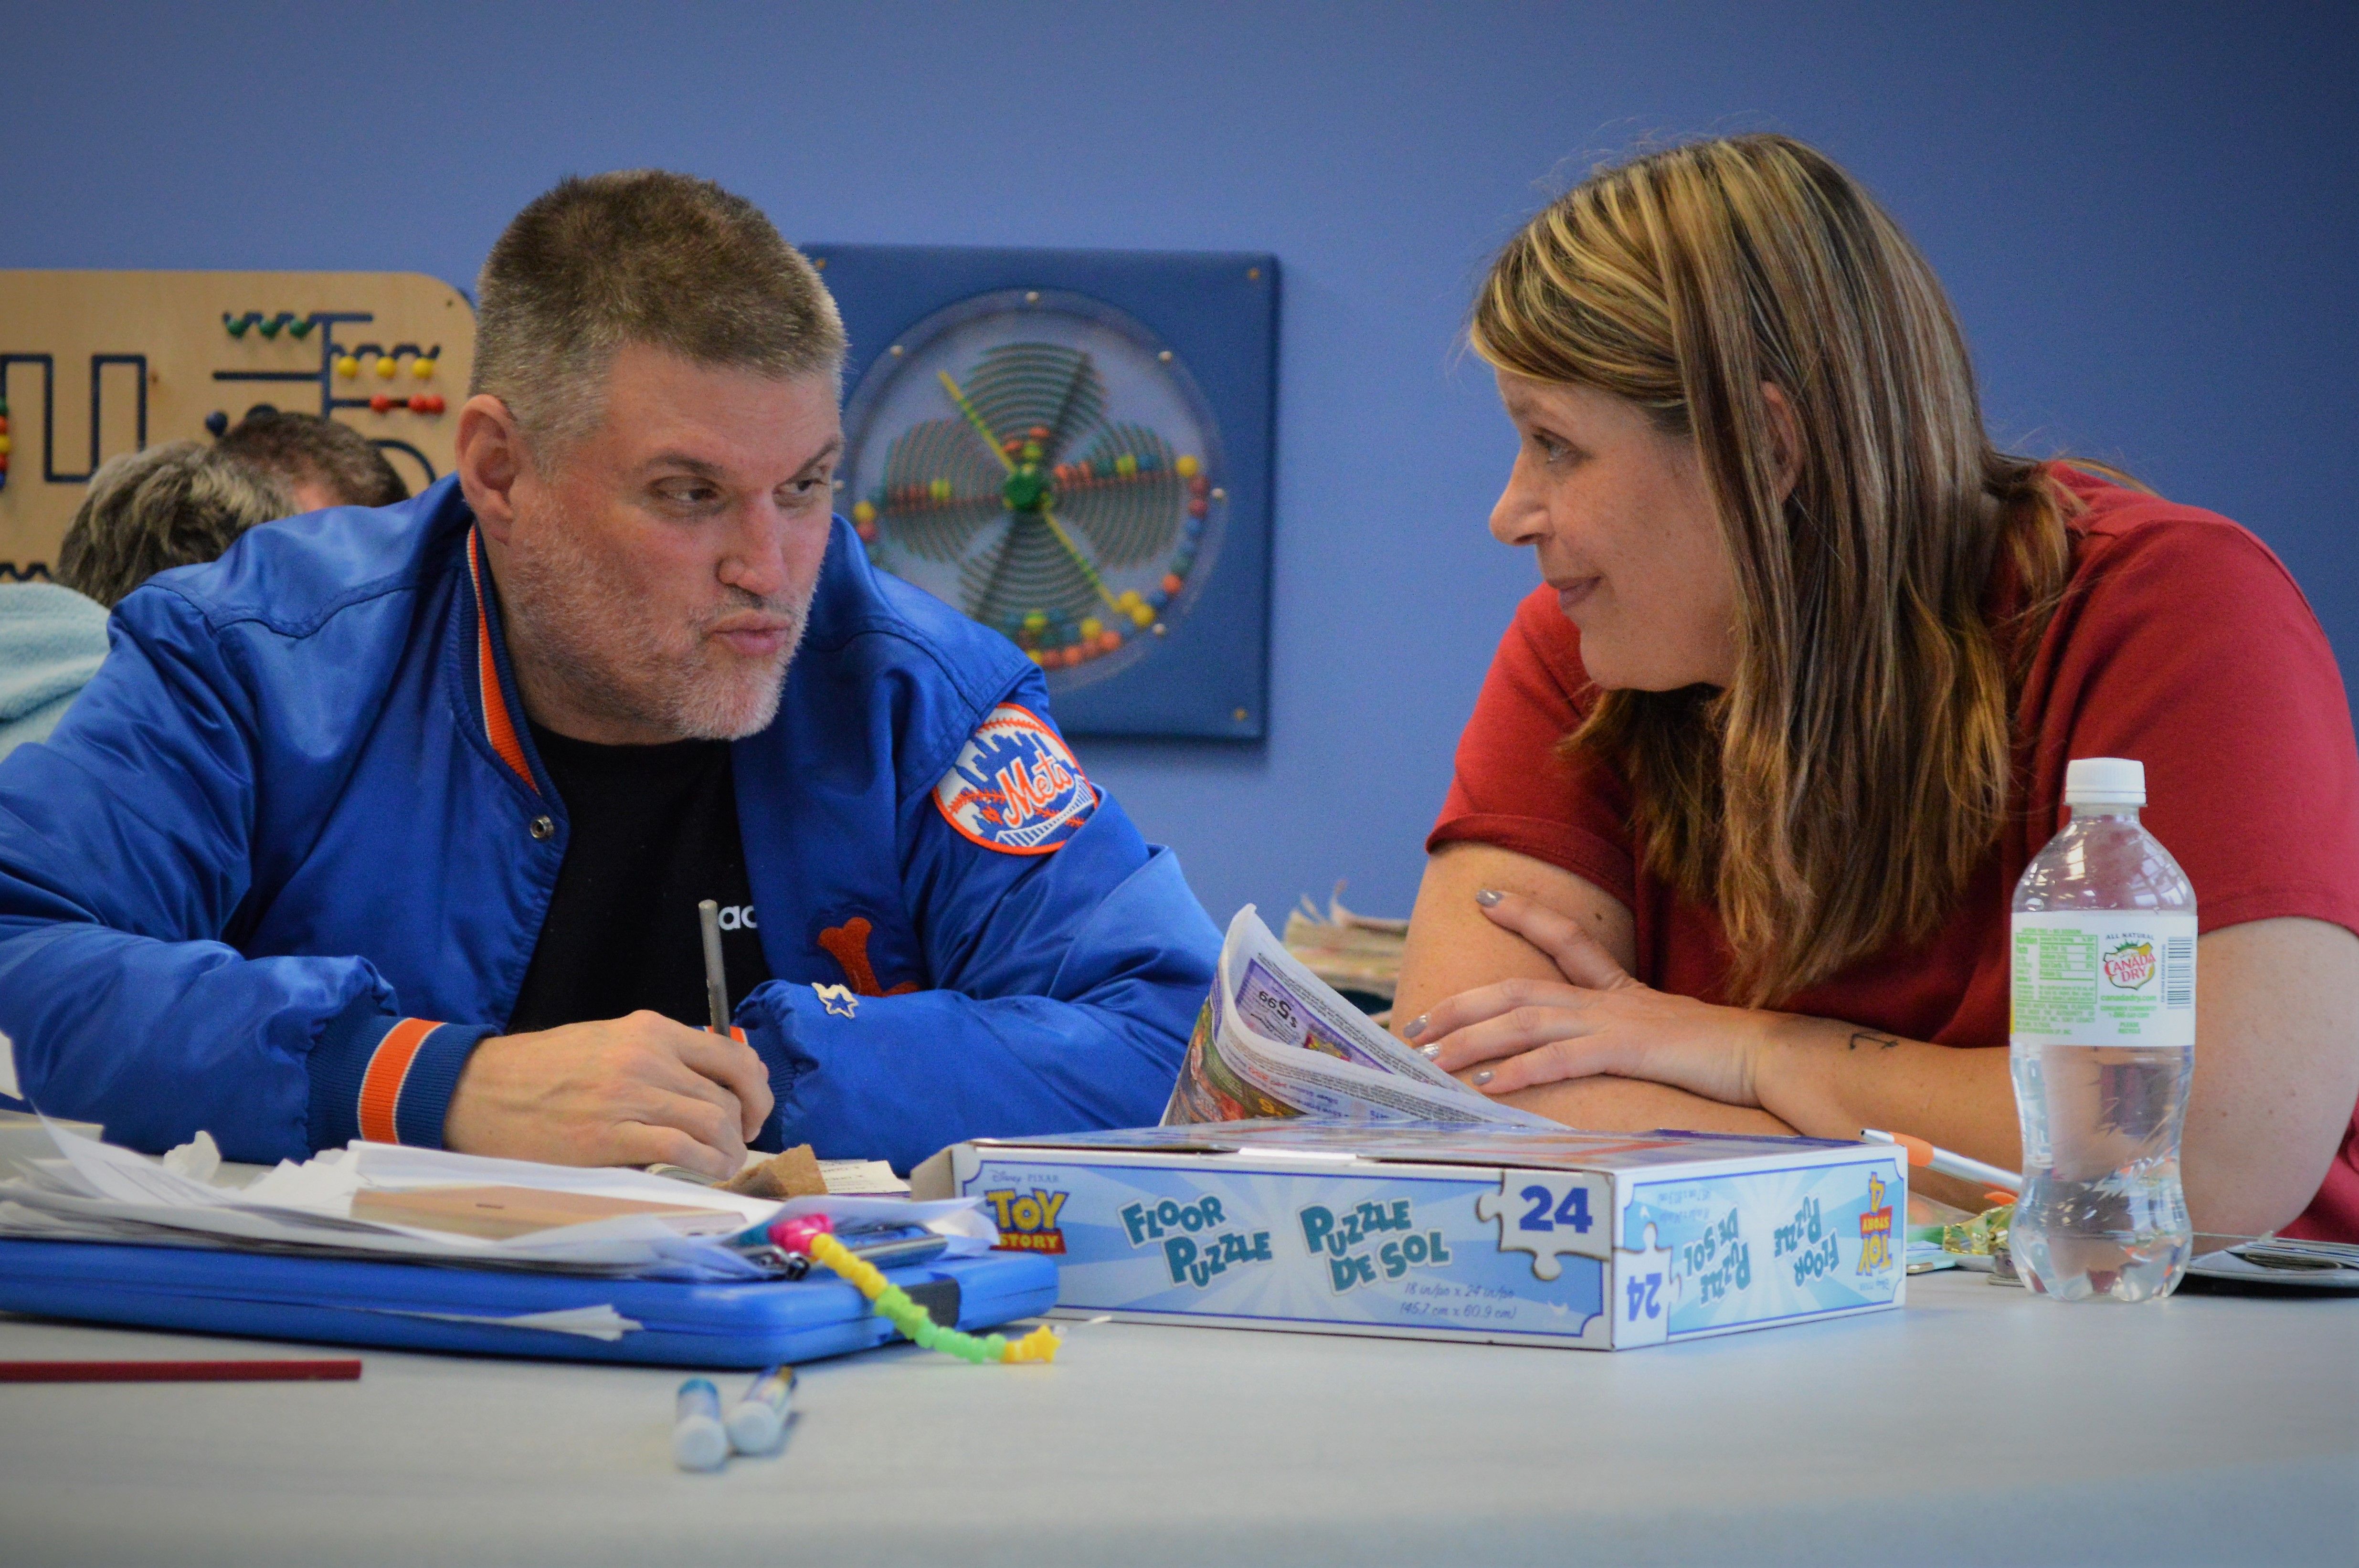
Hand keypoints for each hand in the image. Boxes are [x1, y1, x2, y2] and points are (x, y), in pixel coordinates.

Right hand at [442, 1011, 774, 1178]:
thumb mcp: (607, 1043)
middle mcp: (647, 1057)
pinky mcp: (609, 1137)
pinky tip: (706, 1174)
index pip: (732, 1055)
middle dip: (745, 1127)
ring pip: (713, 1121)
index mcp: (649, 1030)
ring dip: (730, 1151)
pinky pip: (681, 1150)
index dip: (756, 1089)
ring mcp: (629, 1096)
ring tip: (724, 1166)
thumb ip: (657, 1059)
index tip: (753, 1112)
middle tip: (738, 1147)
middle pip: (727, 1094)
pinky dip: (706, 1165)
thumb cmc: (541, 1072)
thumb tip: (706, 1090)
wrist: (478, 1089)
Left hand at [1407, 889, 1773, 1106]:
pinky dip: (1521, 1071)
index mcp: (1620, 990)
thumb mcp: (1666, 1036)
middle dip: (1461, 1005)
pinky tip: (1487, 1084)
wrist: (1769, 1056)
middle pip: (1518, 990)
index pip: (1566, 938)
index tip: (1486, 898)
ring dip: (1472, 1041)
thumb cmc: (1723, 1053)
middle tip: (1414, 1024)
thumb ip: (1630, 1036)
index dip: (1526, 914)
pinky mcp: (1626, 1050)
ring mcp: (1614, 1021)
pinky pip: (1560, 1060)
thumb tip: (1601, 1048)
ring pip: (1525, 1024)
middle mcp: (1608, 998)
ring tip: (1430, 1056)